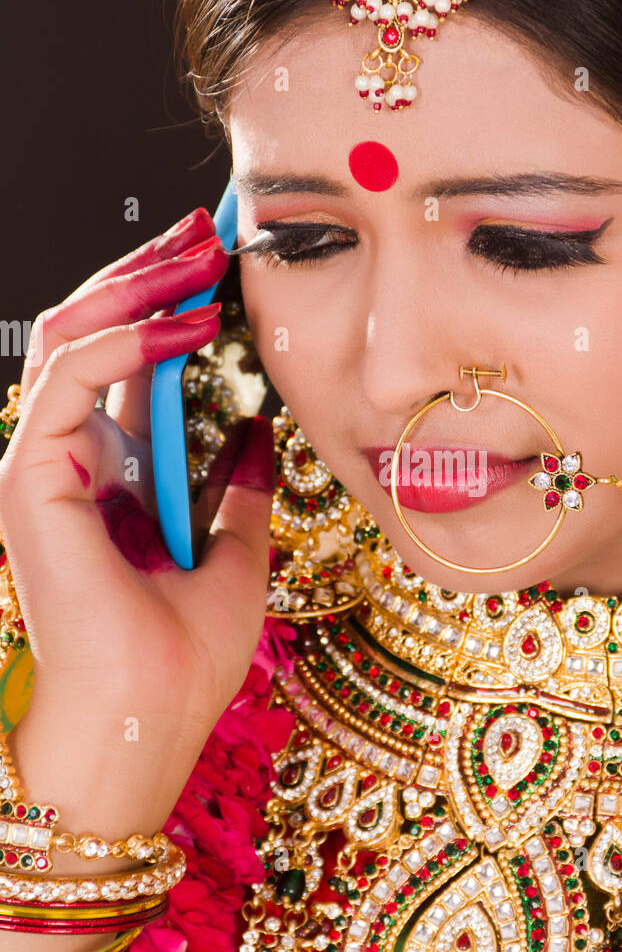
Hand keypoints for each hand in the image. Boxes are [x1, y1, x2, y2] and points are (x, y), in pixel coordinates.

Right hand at [0, 210, 275, 833]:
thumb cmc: (185, 654)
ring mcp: (41, 466)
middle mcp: (67, 462)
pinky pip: (72, 377)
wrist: (152, 718)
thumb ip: (238, 486)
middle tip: (207, 233)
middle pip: (94, 337)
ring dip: (139, 288)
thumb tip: (261, 428)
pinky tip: (190, 325)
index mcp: (107, 476)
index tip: (218, 263)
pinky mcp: (30, 477)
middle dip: (149, 277)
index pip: (124, 366)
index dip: (166, 307)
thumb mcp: (236, 551)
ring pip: (72, 340)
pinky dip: (130, 341)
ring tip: (204, 258)